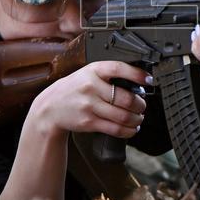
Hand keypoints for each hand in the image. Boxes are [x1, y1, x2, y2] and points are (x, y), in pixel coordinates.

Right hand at [28, 61, 148, 139]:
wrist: (51, 107)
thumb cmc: (74, 89)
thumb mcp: (88, 74)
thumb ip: (108, 75)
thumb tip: (137, 83)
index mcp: (93, 70)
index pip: (119, 68)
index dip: (137, 74)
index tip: (148, 80)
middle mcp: (91, 87)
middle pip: (126, 98)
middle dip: (140, 105)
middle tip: (142, 106)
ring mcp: (89, 106)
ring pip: (123, 116)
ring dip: (137, 119)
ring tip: (138, 118)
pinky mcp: (89, 122)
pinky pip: (115, 129)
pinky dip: (128, 131)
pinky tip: (131, 128)